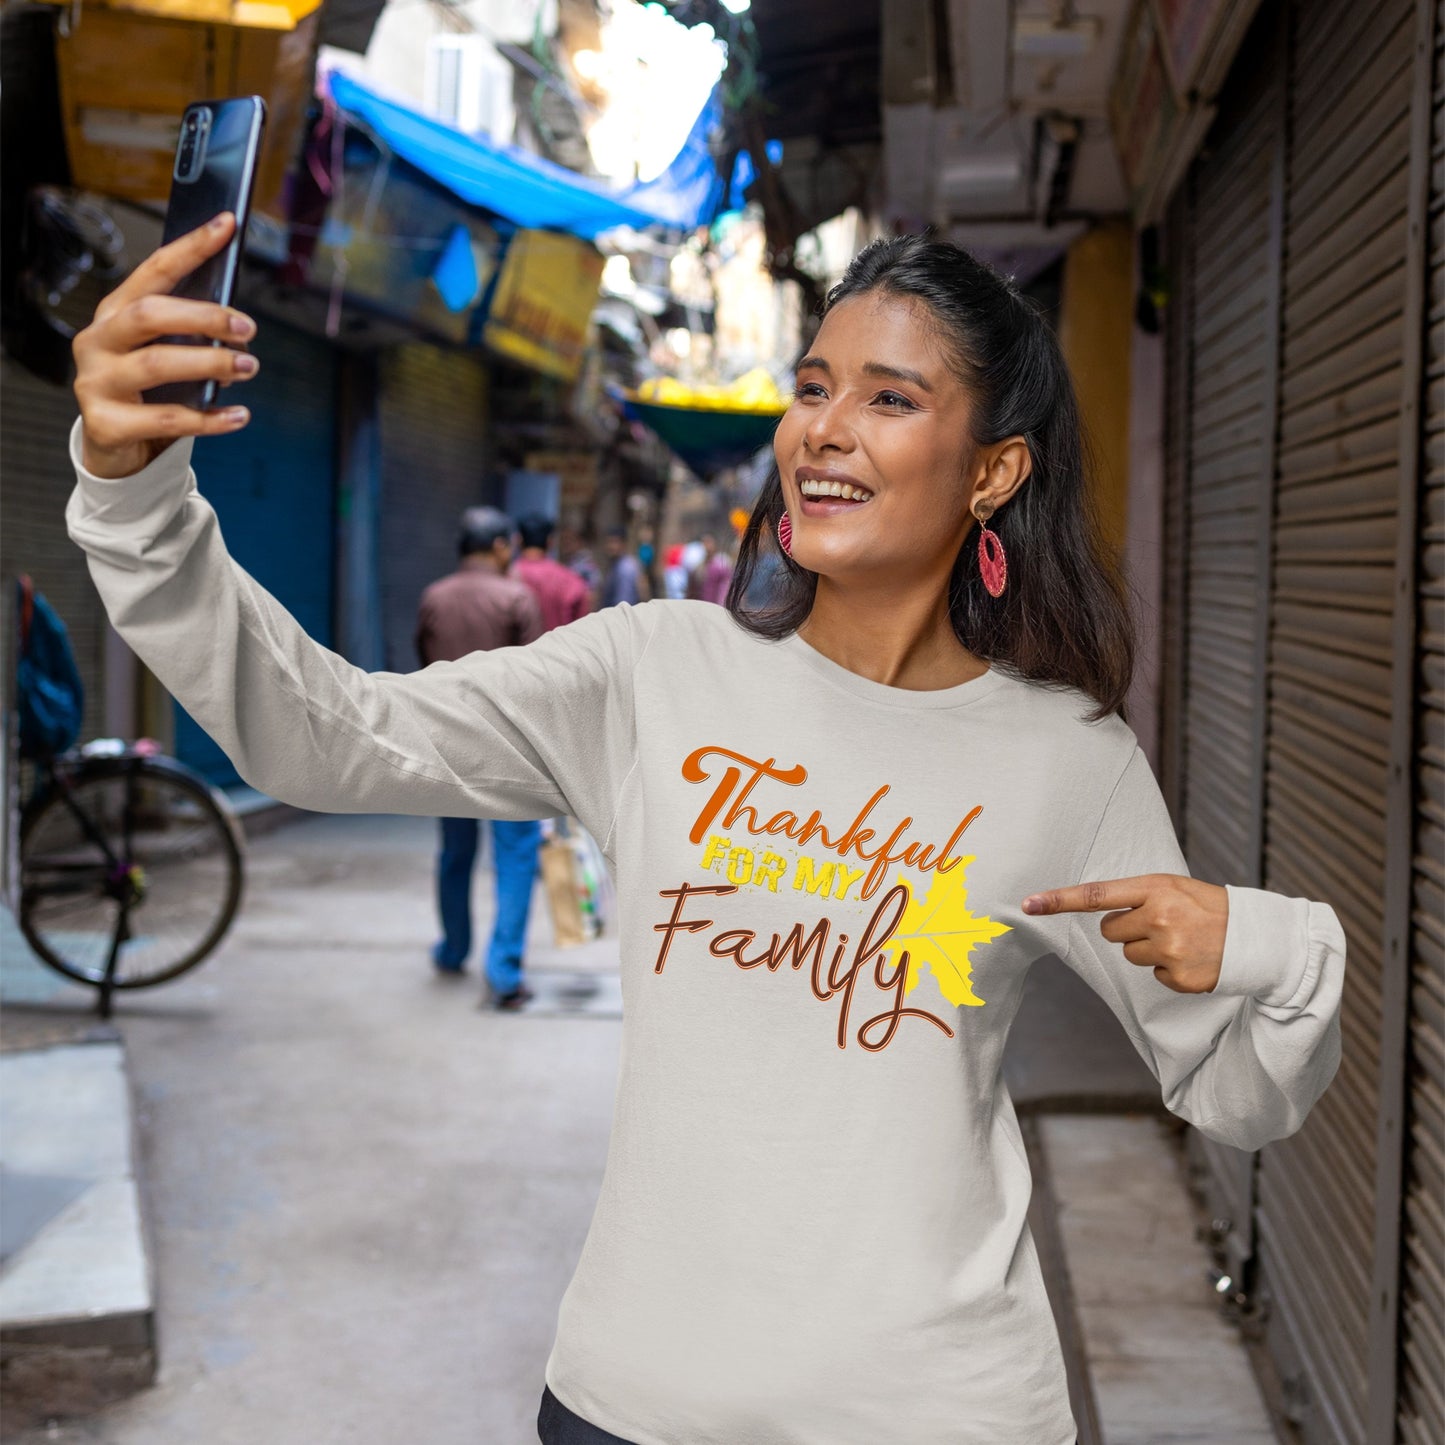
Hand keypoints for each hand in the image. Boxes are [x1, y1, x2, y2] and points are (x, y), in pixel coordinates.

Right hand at [73, 212, 256, 478]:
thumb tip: (239, 331)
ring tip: (249, 367)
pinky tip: (239, 416)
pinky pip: (166, 420)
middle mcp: (99, 340)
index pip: (155, 270)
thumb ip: (192, 336)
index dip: (191, 247)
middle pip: (150, 314)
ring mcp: (96, 381)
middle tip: (247, 327)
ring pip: (156, 365)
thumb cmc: (148, 391)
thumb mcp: (167, 353)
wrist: (115, 445)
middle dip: (203, 316)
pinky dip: (209, 419)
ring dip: (210, 364)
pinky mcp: (106, 423)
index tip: (226, 225)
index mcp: (116, 313)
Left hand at [1021, 874, 1228, 993]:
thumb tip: (1102, 916)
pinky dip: (1169, 969)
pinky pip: (1153, 975)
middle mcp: (1159, 917)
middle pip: (1110, 931)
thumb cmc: (1208, 906)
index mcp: (1155, 889)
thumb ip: (1137, 896)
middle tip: (1161, 923)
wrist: (1256, 936)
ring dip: (1149, 949)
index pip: (1096, 894)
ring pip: (1129, 955)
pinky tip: (1192, 958)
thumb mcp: (1173, 887)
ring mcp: (1170, 949)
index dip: (1059, 900)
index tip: (1028, 904)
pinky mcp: (1179, 977)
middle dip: (1128, 929)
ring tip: (1181, 939)